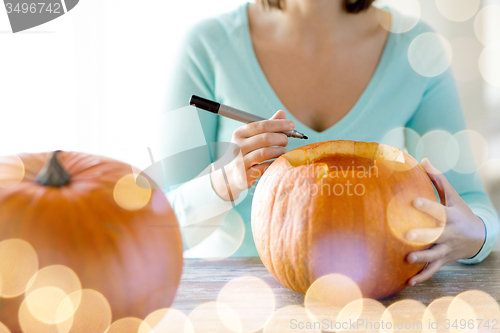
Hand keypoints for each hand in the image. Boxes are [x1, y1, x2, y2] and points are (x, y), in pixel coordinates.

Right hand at [210, 110, 293, 200]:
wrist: (228, 176)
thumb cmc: (244, 153)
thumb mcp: (250, 138)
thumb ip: (266, 126)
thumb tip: (282, 113)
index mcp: (239, 134)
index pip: (262, 125)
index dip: (279, 124)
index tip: (292, 125)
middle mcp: (238, 146)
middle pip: (265, 138)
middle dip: (281, 138)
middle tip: (286, 141)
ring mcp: (240, 162)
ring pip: (266, 153)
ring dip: (279, 151)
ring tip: (284, 151)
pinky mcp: (245, 175)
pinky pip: (265, 167)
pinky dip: (275, 163)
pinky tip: (278, 161)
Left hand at [405, 158, 485, 285]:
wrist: (479, 237)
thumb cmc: (460, 212)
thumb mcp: (453, 196)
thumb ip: (437, 179)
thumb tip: (422, 160)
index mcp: (451, 217)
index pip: (439, 211)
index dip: (427, 206)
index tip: (413, 202)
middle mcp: (449, 234)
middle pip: (436, 235)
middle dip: (423, 236)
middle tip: (406, 235)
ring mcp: (447, 249)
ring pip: (434, 255)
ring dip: (421, 259)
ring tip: (407, 259)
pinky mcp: (444, 260)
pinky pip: (433, 270)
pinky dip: (422, 276)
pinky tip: (408, 282)